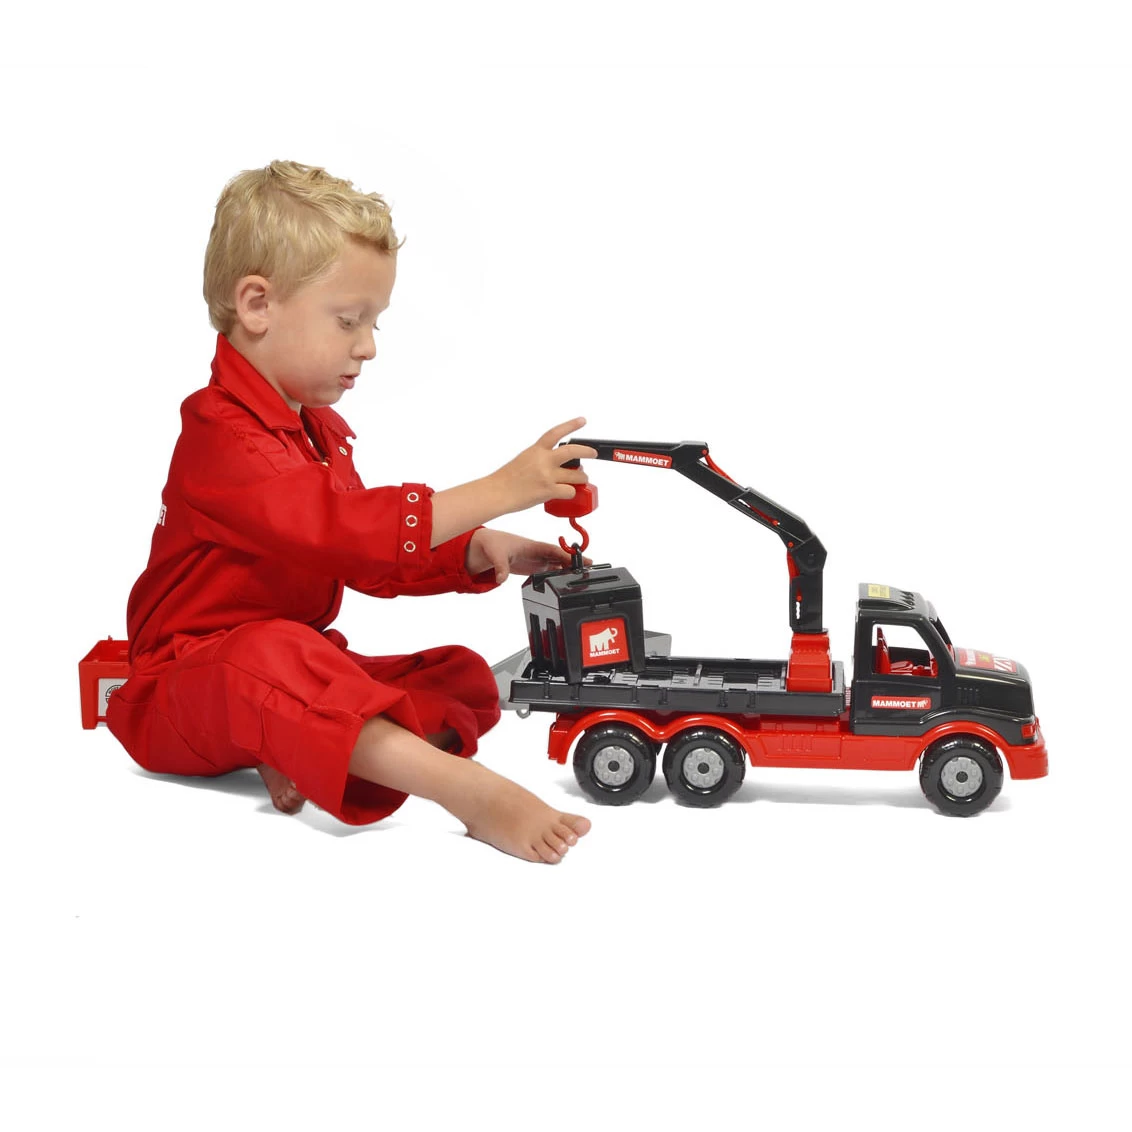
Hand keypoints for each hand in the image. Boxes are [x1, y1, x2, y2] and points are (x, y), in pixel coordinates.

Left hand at [466, 528, 593, 583]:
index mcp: (532, 545)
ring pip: (558, 564)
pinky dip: (561, 574)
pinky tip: (569, 581)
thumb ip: (500, 568)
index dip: (567, 556)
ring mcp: (537, 559)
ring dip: (570, 569)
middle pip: (561, 557)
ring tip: (584, 577)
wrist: (487, 545)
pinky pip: (551, 570)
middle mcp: (538, 552)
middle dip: (575, 562)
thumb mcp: (496, 555)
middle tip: (590, 568)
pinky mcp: (534, 567)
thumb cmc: (493, 544)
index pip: (554, 550)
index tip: (578, 560)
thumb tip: (501, 579)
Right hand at [489, 418, 597, 512]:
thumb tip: (558, 465)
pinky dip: (571, 493)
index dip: (571, 425)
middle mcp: (543, 460)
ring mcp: (547, 475)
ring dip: (582, 478)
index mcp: (536, 450)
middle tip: (593, 453)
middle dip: (588, 452)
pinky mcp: (549, 490)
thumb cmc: (506, 479)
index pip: (556, 433)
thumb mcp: (524, 460)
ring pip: (577, 475)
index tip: (582, 420)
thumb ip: (541, 459)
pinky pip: (570, 491)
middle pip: (573, 452)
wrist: (496, 492)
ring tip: (580, 480)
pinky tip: (566, 494)